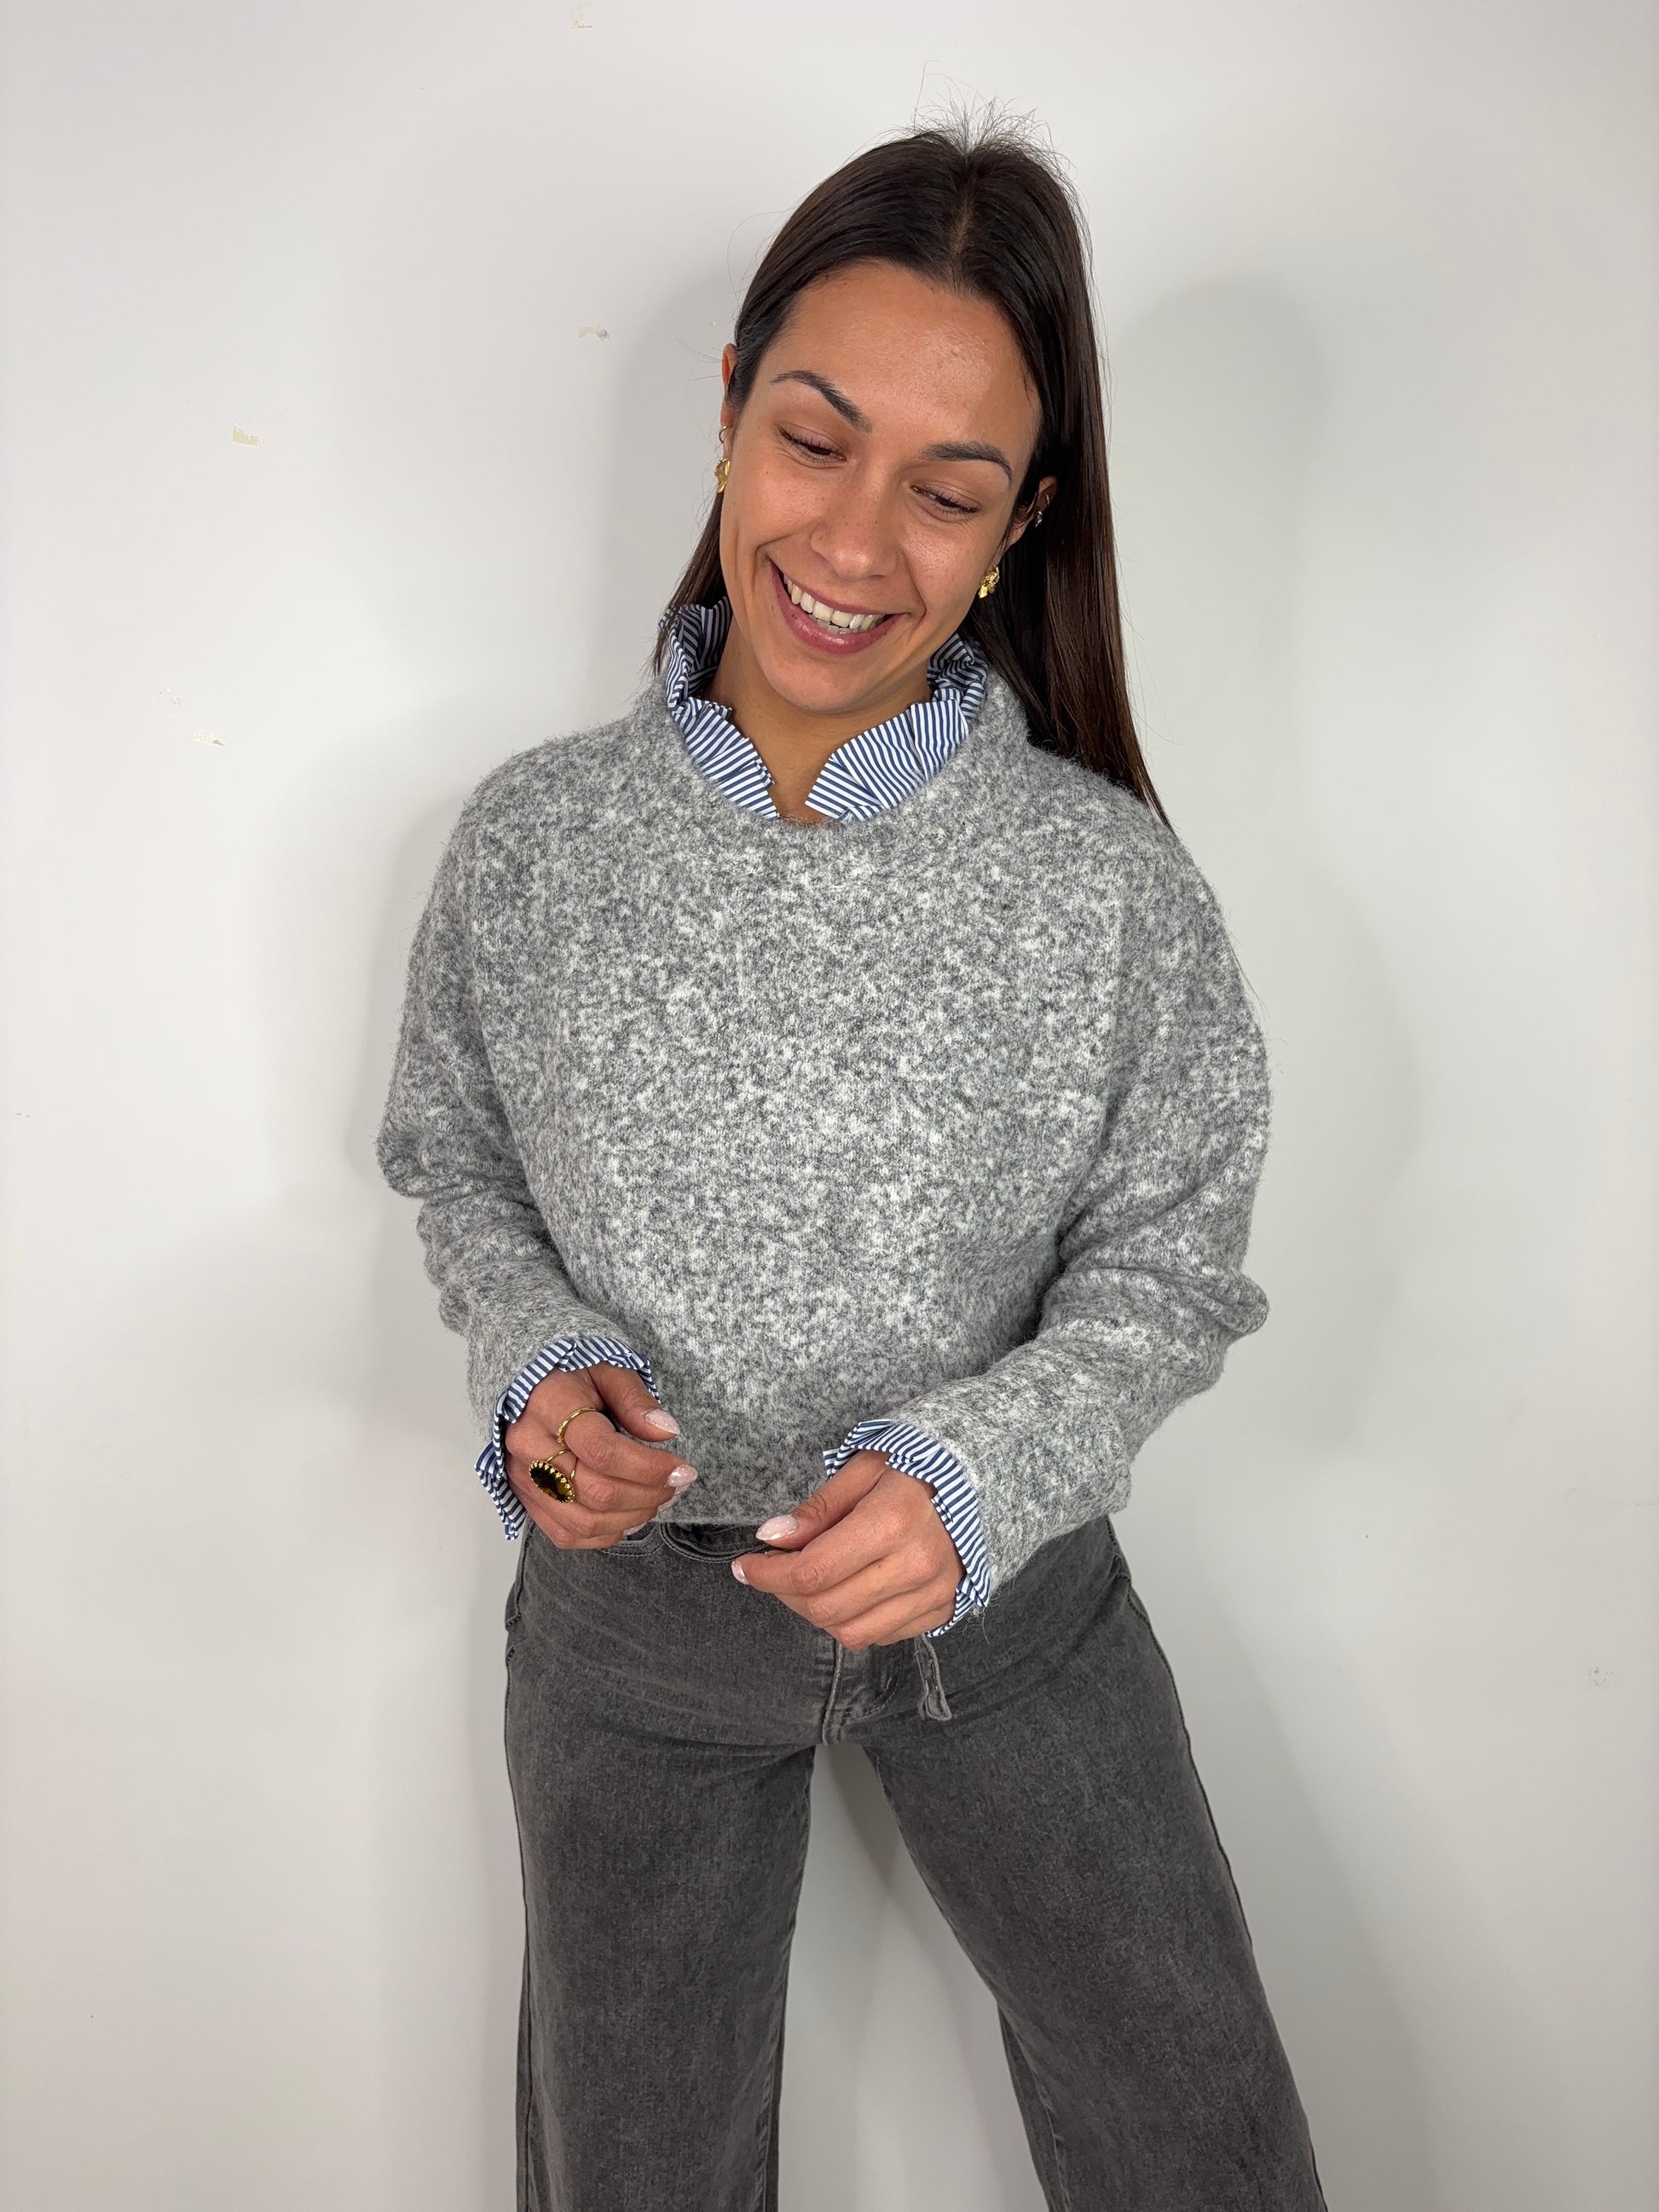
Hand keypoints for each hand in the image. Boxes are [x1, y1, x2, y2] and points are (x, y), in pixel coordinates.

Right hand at [504, 1362, 695, 1549]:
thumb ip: (636, 1401)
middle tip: (677, 1484)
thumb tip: (666, 1432)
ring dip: (632, 1517)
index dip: (649, 1468)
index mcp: (549, 1406)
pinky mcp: (526, 1498)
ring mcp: (523, 1477)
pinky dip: (605, 1534)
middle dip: (648, 1494)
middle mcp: (529, 1447)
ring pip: (584, 1520)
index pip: (602, 1451)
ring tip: (659, 1500)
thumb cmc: (572, 1375)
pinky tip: (630, 1516)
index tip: (682, 1469)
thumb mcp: (608, 1370)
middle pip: (596, 1491)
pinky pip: (566, 1534)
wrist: (528, 1388)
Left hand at [730, 1450, 962, 1647]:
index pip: (812, 1570)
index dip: (768, 1574)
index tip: (746, 1566)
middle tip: (772, 1570)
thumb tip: (771, 1537)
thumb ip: (818, 1508)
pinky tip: (843, 1589)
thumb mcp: (863, 1469)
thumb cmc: (915, 1469)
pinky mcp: (941, 1610)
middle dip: (784, 1593)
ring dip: (814, 1611)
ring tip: (806, 1581)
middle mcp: (916, 1565)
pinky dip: (850, 1620)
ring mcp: (933, 1593)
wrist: (979, 1483)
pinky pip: (880, 1636)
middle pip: (826, 1607)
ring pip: (850, 1631)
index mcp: (893, 1521)